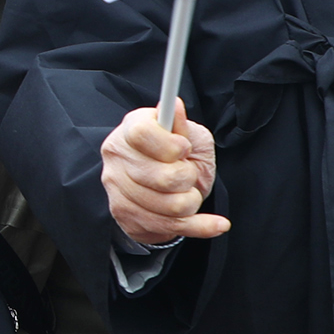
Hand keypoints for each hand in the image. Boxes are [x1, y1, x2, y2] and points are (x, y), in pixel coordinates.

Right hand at [101, 98, 228, 245]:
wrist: (160, 187)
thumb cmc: (175, 155)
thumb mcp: (185, 135)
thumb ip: (181, 126)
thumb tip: (176, 105)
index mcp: (129, 130)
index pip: (142, 134)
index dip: (170, 145)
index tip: (184, 148)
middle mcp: (117, 160)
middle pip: (162, 177)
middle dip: (188, 177)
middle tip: (188, 173)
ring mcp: (118, 191)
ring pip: (170, 207)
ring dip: (192, 201)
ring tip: (190, 192)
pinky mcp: (127, 218)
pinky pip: (171, 228)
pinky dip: (200, 226)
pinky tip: (215, 223)